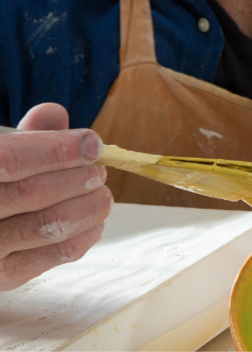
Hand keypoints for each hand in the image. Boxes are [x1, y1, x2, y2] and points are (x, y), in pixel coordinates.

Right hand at [0, 103, 111, 289]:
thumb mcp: (2, 156)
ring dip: (89, 206)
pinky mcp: (6, 277)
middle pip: (34, 192)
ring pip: (50, 225)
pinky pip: (58, 253)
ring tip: (102, 194)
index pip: (9, 160)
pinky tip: (95, 221)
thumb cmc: (0, 185)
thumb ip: (27, 137)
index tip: (93, 144)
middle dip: (78, 177)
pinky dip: (87, 232)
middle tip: (98, 171)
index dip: (56, 150)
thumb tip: (52, 113)